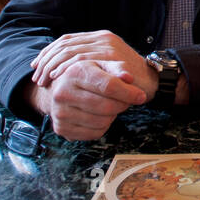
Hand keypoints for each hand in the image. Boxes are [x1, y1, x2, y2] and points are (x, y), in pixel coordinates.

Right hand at [27, 58, 146, 140]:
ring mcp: (60, 112)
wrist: (58, 90)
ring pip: (102, 122)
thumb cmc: (86, 76)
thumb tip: (129, 78)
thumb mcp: (101, 65)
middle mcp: (63, 93)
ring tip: (110, 106)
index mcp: (75, 72)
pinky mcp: (61, 128)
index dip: (129, 93)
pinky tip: (99, 116)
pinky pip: (94, 133)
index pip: (109, 86)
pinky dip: (103, 127)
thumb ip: (117, 68)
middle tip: (125, 101)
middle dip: (122, 105)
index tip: (141, 96)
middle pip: (107, 106)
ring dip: (113, 116)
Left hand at [30, 30, 158, 99]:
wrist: (153, 81)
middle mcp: (103, 38)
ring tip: (45, 80)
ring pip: (70, 51)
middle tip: (38, 76)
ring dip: (54, 66)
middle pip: (65, 45)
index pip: (66, 40)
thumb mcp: (106, 64)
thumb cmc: (127, 77)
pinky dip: (67, 68)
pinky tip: (59, 77)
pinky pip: (82, 59)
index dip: (48, 52)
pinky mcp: (112, 57)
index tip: (37, 65)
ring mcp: (108, 46)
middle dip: (47, 61)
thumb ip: (90, 60)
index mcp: (99, 37)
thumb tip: (62, 64)